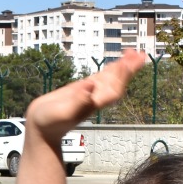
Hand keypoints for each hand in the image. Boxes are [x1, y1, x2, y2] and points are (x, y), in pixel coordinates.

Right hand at [24, 50, 144, 137]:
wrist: (42, 129)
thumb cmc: (49, 123)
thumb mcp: (61, 112)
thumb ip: (76, 101)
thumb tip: (89, 86)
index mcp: (92, 103)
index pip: (113, 89)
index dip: (121, 76)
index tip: (128, 62)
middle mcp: (95, 98)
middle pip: (117, 83)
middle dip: (129, 70)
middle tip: (141, 55)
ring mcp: (90, 94)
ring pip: (111, 79)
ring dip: (123, 67)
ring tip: (134, 55)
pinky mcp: (83, 92)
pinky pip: (101, 79)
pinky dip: (110, 70)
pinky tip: (115, 65)